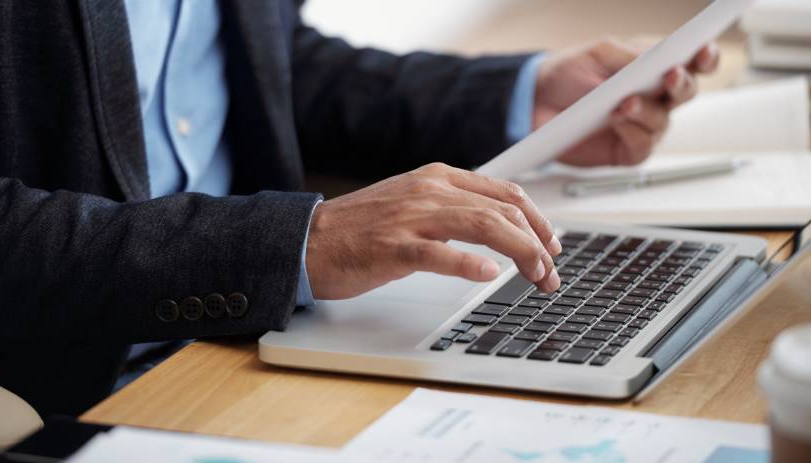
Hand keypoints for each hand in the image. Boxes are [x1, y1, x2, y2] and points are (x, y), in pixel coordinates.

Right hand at [306, 163, 562, 299]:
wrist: (310, 240)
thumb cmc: (361, 228)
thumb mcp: (414, 204)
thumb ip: (453, 208)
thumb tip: (497, 227)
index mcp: (438, 178)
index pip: (505, 193)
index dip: (537, 220)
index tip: (551, 244)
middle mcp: (429, 192)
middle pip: (502, 211)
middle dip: (537, 244)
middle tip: (550, 273)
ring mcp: (411, 218)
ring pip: (482, 227)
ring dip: (520, 254)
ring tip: (537, 276)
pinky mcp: (392, 247)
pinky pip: (437, 253)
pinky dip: (467, 263)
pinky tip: (488, 274)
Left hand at [533, 39, 719, 165]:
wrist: (535, 101)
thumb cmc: (569, 73)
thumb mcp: (599, 53)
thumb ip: (630, 56)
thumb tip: (657, 59)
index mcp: (655, 69)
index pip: (692, 64)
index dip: (704, 58)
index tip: (704, 51)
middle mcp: (656, 99)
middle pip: (686, 93)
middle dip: (681, 84)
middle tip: (670, 76)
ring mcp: (643, 126)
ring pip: (662, 121)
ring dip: (646, 111)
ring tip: (624, 102)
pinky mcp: (627, 151)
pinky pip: (641, 146)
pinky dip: (632, 133)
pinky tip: (618, 122)